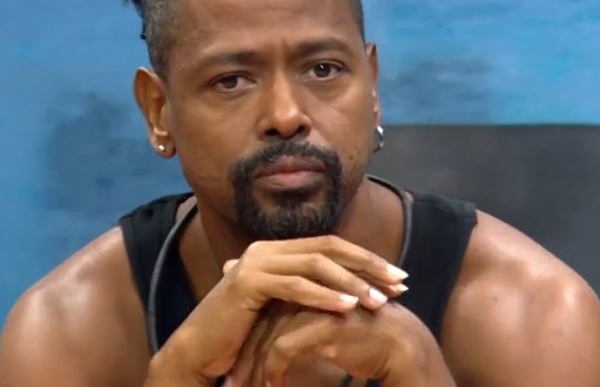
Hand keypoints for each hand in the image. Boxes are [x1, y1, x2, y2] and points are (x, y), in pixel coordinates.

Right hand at [146, 236, 408, 385]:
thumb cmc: (244, 336)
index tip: (397, 277)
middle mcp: (267, 250)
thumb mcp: (283, 310)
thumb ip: (309, 295)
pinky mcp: (247, 282)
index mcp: (278, 251)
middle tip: (399, 283)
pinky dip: (323, 296)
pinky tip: (347, 308)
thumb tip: (353, 295)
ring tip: (378, 301)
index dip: (366, 260)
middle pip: (328, 248)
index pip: (331, 246)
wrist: (200, 351)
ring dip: (350, 283)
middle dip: (367, 266)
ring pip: (314, 265)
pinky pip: (294, 287)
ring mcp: (255, 262)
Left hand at [226, 303, 454, 386]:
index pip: (262, 311)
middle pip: (260, 322)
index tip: (231, 366)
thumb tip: (270, 330)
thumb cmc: (362, 338)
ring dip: (252, 368)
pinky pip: (283, 349)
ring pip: (267, 336)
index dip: (245, 340)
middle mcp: (305, 290)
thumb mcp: (323, 325)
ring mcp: (314, 305)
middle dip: (242, 356)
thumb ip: (295, 321)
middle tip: (229, 383)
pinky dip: (273, 371)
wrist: (401, 346)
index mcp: (303, 286)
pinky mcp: (323, 324)